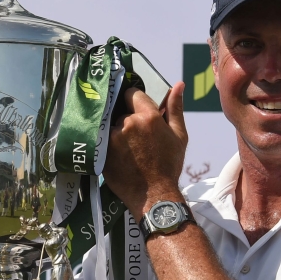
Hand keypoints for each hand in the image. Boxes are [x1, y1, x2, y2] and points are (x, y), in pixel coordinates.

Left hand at [103, 83, 187, 219]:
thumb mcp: (179, 136)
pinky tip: (116, 152)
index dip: (134, 100)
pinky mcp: (101, 151)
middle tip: (133, 134)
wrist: (154, 195)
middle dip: (125, 117)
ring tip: (125, 146)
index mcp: (148, 116)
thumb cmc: (169, 165)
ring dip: (115, 130)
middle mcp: (127, 123)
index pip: (132, 93)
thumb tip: (178, 85)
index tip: (136, 109)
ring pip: (109, 124)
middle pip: (120, 110)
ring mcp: (112, 137)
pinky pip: (101, 137)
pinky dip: (106, 141)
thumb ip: (175, 108)